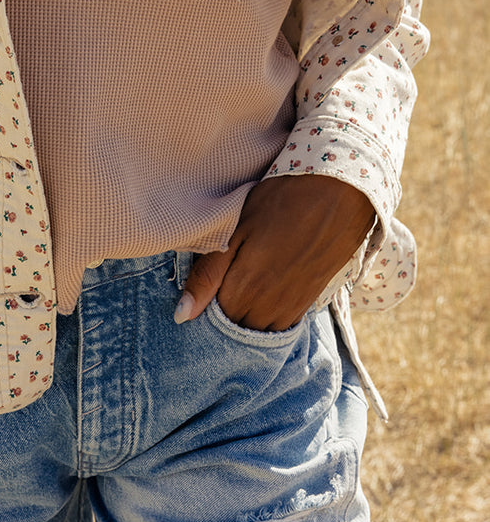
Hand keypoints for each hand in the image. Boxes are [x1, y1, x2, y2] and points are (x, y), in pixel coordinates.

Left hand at [175, 174, 375, 331]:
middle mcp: (267, 307)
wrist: (338, 192)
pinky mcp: (310, 301)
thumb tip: (182, 316)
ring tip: (242, 283)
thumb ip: (208, 274)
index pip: (212, 320)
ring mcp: (291, 307)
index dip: (203, 304)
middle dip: (223, 312)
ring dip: (246, 314)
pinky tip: (263, 289)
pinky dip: (267, 314)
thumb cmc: (279, 202)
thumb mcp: (236, 229)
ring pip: (258, 328)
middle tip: (220, 280)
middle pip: (235, 326)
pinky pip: (282, 324)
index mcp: (244, 289)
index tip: (202, 284)